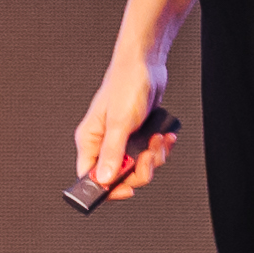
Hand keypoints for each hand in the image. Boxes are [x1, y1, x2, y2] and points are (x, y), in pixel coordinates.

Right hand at [73, 51, 175, 203]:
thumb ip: (112, 153)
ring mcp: (122, 140)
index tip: (126, 189)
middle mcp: (104, 143)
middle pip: (119, 177)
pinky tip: (163, 135)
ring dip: (154, 157)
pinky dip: (159, 148)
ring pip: (138, 167)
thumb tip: (103, 180)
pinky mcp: (137, 135)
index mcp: (90, 141)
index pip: (90, 178)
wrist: (146, 64)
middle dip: (140, 170)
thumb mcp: (119, 123)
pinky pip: (149, 155)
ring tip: (157, 138)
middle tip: (147, 155)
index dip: (108, 189)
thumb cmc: (126, 84)